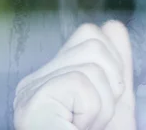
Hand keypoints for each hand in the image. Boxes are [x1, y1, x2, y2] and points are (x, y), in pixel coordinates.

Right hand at [13, 21, 135, 129]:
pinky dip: (94, 111)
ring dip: (104, 101)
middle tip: (96, 117)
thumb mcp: (116, 102)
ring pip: (91, 61)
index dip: (114, 62)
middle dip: (111, 81)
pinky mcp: (32, 107)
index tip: (107, 100)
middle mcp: (34, 83)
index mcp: (52, 78)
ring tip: (87, 127)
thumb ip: (116, 66)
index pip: (90, 33)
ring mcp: (29, 95)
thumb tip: (114, 25)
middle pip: (92, 39)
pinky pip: (81, 84)